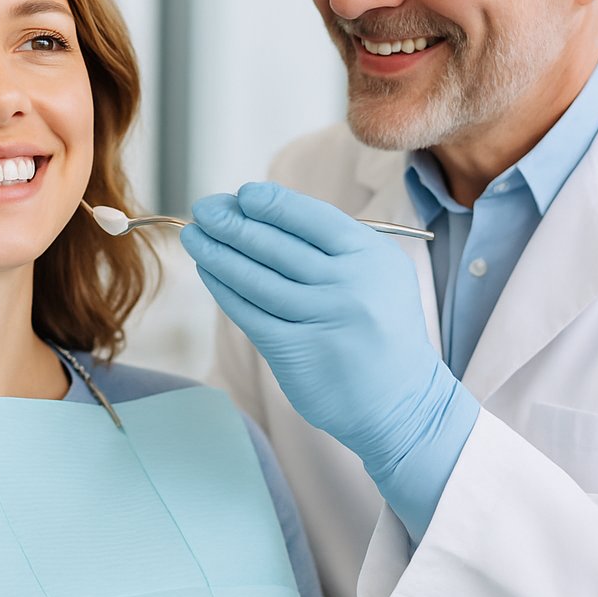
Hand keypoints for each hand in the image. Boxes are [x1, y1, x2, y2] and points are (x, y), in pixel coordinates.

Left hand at [181, 182, 478, 535]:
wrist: (402, 402)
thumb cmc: (379, 326)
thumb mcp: (377, 273)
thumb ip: (331, 245)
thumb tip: (263, 213)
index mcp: (372, 256)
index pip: (312, 218)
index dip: (271, 203)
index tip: (241, 194)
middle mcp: (350, 285)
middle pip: (277, 246)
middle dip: (233, 223)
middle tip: (204, 208)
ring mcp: (323, 320)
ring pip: (257, 279)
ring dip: (219, 254)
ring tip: (195, 236)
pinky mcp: (298, 353)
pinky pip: (251, 313)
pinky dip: (225, 290)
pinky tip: (208, 272)